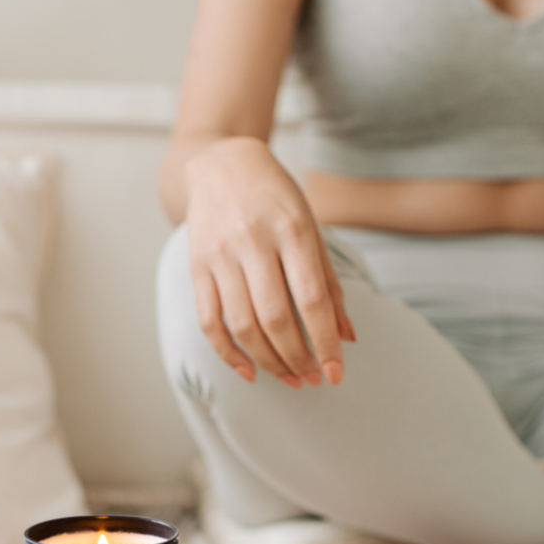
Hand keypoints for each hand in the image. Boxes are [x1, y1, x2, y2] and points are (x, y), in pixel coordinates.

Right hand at [184, 137, 354, 387]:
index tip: (336, 374)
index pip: (312, 300)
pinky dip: (228, 353)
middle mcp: (254, 241)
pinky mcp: (196, 266)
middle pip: (276, 318)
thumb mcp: (311, 228)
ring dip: (268, 362)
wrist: (222, 164)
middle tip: (312, 379)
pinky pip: (210, 321)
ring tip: (289, 378)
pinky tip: (249, 371)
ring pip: (243, 325)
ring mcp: (221, 255)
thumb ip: (329, 282)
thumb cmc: (276, 199)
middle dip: (297, 358)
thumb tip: (347, 337)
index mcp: (292, 229)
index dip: (325, 342)